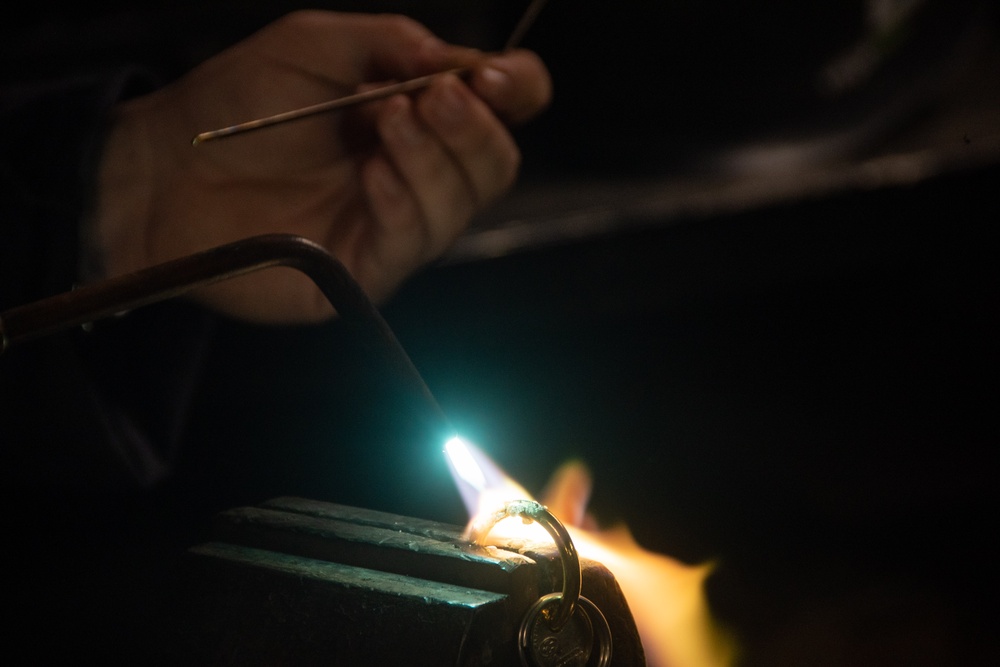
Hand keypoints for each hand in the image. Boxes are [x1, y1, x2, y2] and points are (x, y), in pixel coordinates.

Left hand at [94, 11, 550, 321]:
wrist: (166, 167)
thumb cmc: (234, 103)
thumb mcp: (313, 45)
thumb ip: (391, 42)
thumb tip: (462, 61)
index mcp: (415, 113)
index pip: (500, 108)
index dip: (515, 90)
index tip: (493, 75)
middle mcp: (415, 171)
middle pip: (495, 165)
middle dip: (475, 130)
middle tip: (435, 98)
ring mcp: (393, 224)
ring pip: (461, 205)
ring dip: (435, 159)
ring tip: (386, 122)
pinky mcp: (364, 269)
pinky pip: (412, 242)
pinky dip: (404, 202)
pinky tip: (373, 174)